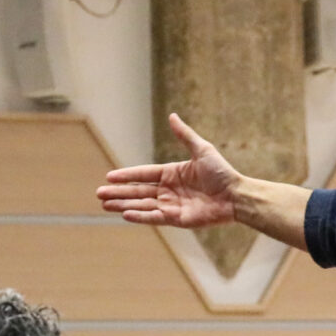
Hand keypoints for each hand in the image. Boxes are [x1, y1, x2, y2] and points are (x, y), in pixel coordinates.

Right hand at [97, 114, 245, 228]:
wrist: (236, 195)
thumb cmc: (222, 172)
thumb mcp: (202, 149)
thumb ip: (184, 135)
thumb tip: (172, 116)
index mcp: (171, 173)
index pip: (143, 174)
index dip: (126, 175)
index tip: (109, 176)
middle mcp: (169, 190)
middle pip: (138, 191)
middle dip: (118, 192)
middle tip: (99, 193)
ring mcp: (172, 205)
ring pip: (142, 205)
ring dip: (123, 204)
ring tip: (105, 205)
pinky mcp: (177, 219)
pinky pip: (154, 217)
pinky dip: (140, 216)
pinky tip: (125, 214)